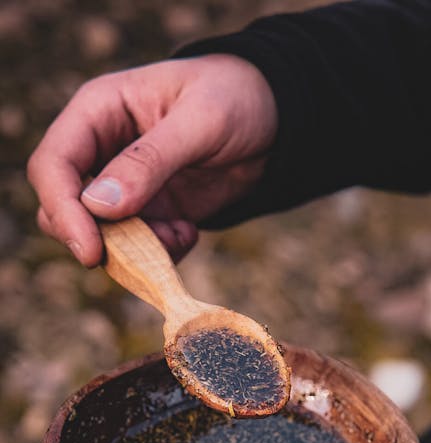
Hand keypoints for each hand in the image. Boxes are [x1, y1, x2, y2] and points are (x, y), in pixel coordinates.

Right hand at [27, 55, 277, 265]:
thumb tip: (100, 206)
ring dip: (135, 251)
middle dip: (96, 239)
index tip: (91, 250)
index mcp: (99, 113)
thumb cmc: (236, 98)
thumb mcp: (200, 122)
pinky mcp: (150, 214)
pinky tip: (189, 232)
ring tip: (180, 232)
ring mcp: (124, 188)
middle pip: (62, 208)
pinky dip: (160, 254)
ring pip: (99, 237)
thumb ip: (150, 161)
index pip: (53, 165)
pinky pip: (136, 250)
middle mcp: (101, 152)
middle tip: (140, 254)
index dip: (63, 210)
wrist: (275, 121)